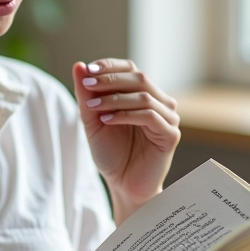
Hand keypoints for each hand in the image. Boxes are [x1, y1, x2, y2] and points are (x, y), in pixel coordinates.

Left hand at [73, 59, 179, 221]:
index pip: (130, 68)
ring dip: (115, 98)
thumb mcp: (92, 119)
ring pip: (144, 96)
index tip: (87, 71)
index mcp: (143, 94)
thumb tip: (79, 66)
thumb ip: (86, 94)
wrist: (123, 185)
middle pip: (139, 77)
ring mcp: (168, 118)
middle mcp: (159, 102)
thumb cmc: (111, 153)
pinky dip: (125, 115)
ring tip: (92, 107)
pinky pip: (150, 116)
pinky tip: (106, 120)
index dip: (109, 66)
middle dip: (110, 79)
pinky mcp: (170, 135)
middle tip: (87, 85)